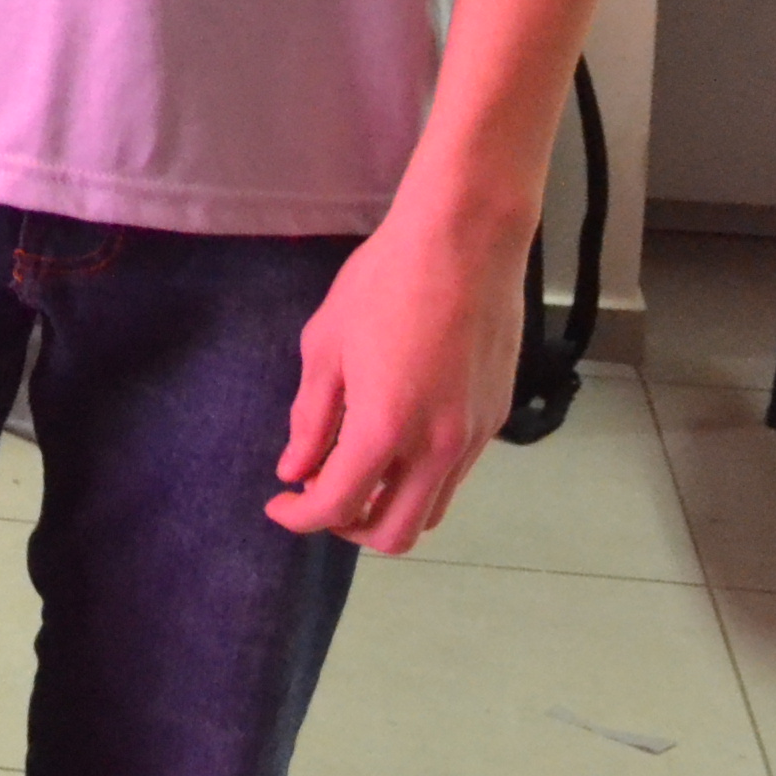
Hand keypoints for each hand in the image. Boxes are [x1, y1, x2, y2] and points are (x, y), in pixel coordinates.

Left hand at [269, 206, 525, 552]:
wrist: (465, 240)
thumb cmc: (385, 282)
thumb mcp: (326, 345)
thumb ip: (310, 418)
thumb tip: (295, 469)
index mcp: (385, 428)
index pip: (338, 506)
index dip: (299, 518)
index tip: (280, 504)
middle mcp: (437, 448)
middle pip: (394, 535)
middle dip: (348, 527)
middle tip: (320, 493)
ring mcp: (474, 437)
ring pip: (431, 512)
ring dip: (388, 507)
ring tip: (356, 468)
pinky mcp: (496, 418)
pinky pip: (456, 476)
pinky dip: (420, 479)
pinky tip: (397, 439)